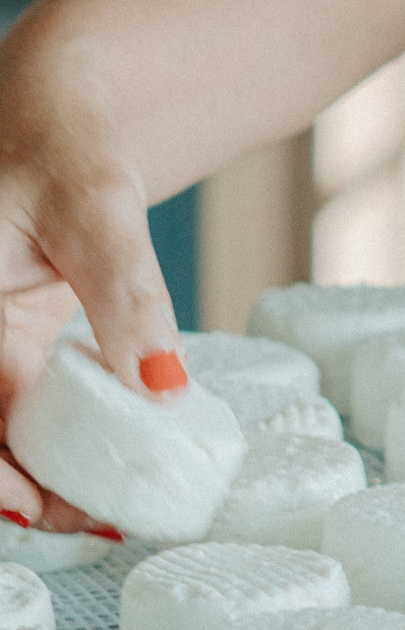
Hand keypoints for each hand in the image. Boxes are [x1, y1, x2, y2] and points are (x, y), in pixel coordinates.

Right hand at [0, 42, 182, 528]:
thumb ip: (126, 294)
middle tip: (94, 522)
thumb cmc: (67, 140)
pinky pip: (24, 416)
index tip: (29, 507)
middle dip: (19, 488)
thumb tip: (163, 386)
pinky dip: (63, 449)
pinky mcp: (11, 351)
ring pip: (1, 433)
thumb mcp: (98, 209)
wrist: (71, 107)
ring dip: (43, 479)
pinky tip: (108, 475)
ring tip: (108, 512)